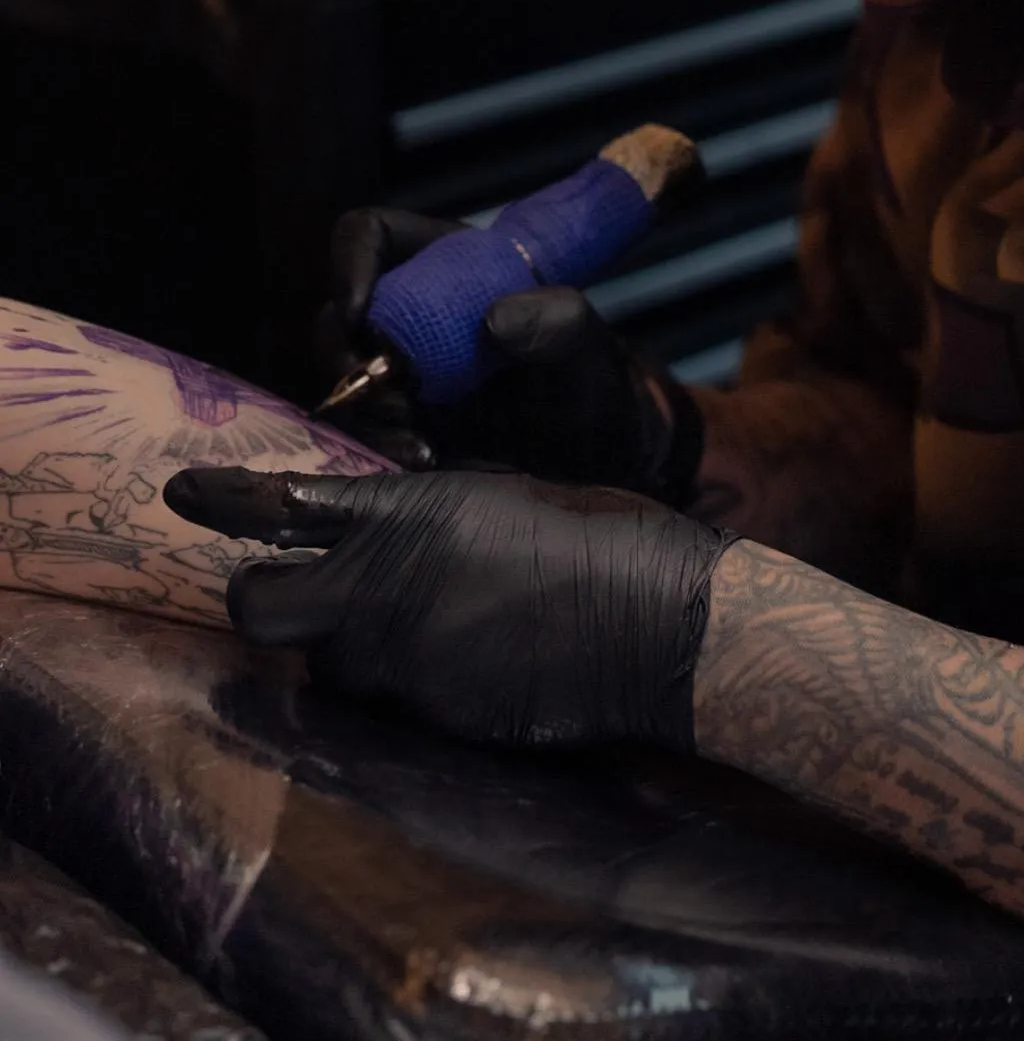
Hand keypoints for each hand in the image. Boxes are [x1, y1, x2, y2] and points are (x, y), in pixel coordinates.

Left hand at [165, 465, 733, 749]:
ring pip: (324, 667)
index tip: (179, 492)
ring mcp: (402, 664)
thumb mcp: (494, 496)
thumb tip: (387, 528)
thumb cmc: (591, 535)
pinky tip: (462, 666)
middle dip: (260, 600)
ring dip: (343, 651)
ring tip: (412, 631)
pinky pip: (387, 706)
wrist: (653, 620)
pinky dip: (404, 688)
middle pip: (257, 610)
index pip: (282, 506)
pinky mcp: (431, 721)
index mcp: (402, 514)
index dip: (221, 499)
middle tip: (284, 592)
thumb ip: (423, 515)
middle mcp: (381, 590)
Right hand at [317, 205, 703, 501]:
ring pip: (344, 378)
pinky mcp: (401, 424)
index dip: (351, 262)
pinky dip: (381, 445)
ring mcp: (400, 371)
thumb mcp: (588, 347)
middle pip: (339, 316)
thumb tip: (495, 320)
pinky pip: (363, 429)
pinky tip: (423, 460)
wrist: (599, 458)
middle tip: (391, 396)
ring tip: (418, 439)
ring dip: (364, 409)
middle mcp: (410, 313)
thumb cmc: (593, 382)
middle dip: (348, 356)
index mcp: (446, 265)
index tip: (360, 312)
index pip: (372, 235)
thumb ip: (559, 320)